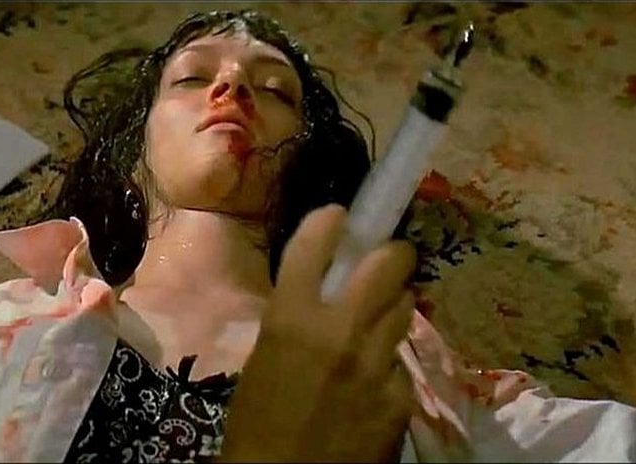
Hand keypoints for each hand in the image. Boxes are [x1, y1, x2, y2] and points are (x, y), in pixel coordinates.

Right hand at [221, 204, 416, 462]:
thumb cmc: (257, 420)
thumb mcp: (266, 355)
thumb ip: (298, 317)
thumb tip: (327, 294)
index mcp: (291, 318)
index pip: (317, 242)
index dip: (331, 221)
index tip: (341, 216)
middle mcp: (340, 330)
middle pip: (389, 262)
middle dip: (393, 253)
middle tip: (390, 258)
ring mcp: (376, 363)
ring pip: (407, 306)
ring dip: (395, 305)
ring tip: (381, 320)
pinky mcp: (400, 396)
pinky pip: (401, 361)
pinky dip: (389, 362)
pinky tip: (373, 381)